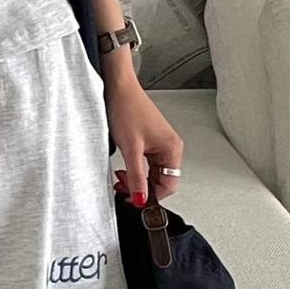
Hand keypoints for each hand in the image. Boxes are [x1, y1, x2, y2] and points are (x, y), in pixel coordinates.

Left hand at [103, 70, 183, 205]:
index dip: (151, 196)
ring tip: (120, 178)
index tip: (134, 200)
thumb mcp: (130, 148)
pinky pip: (145, 164)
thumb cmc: (127, 108)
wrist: (117, 88)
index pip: (168, 185)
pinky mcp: (148, 141)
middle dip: (141, 188)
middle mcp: (169, 147)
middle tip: (123, 189)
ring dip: (136, 179)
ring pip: (151, 173)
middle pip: (160, 181)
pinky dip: (134, 170)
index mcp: (172, 149)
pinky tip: (123, 169)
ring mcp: (159, 144)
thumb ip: (136, 176)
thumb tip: (141, 198)